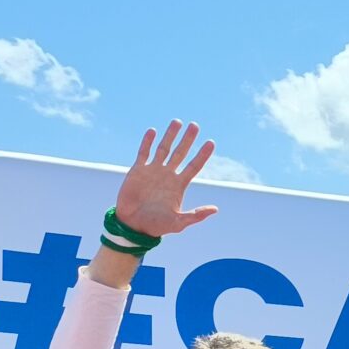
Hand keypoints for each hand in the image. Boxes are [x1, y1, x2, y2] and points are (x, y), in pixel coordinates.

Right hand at [115, 121, 218, 237]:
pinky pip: (144, 152)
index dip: (202, 155)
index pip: (194, 166)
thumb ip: (196, 215)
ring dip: (170, 136)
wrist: (133, 225)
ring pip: (163, 148)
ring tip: (177, 122)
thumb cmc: (157, 226)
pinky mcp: (138, 170)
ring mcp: (153, 171)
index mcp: (179, 185)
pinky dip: (147, 142)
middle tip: (195, 125)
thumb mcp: (179, 222)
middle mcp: (168, 175)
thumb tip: (215, 209)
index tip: (211, 142)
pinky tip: (153, 131)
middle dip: (188, 139)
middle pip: (180, 153)